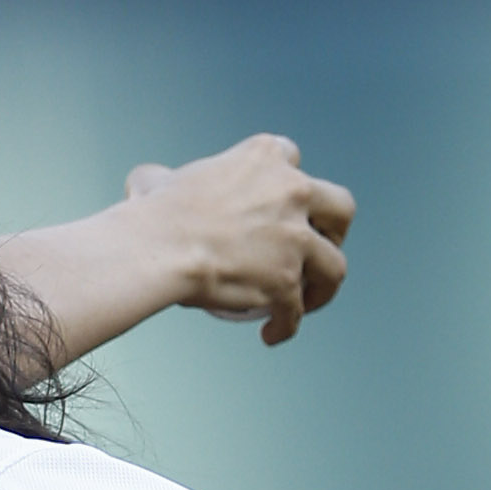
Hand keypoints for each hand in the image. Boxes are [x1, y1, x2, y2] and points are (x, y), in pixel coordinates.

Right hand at [123, 135, 352, 346]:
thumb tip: (150, 181)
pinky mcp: (286, 281)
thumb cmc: (154, 214)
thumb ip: (165, 176)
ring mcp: (294, 239)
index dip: (291, 188)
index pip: (294, 162)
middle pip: (341, 209)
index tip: (279, 208)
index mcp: (267, 156)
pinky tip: (272, 333)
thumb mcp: (162, 178)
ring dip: (324, 286)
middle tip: (316, 250)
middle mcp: (292, 191)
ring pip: (335, 266)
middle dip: (336, 231)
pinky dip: (286, 326)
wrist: (158, 248)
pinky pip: (297, 311)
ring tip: (304, 301)